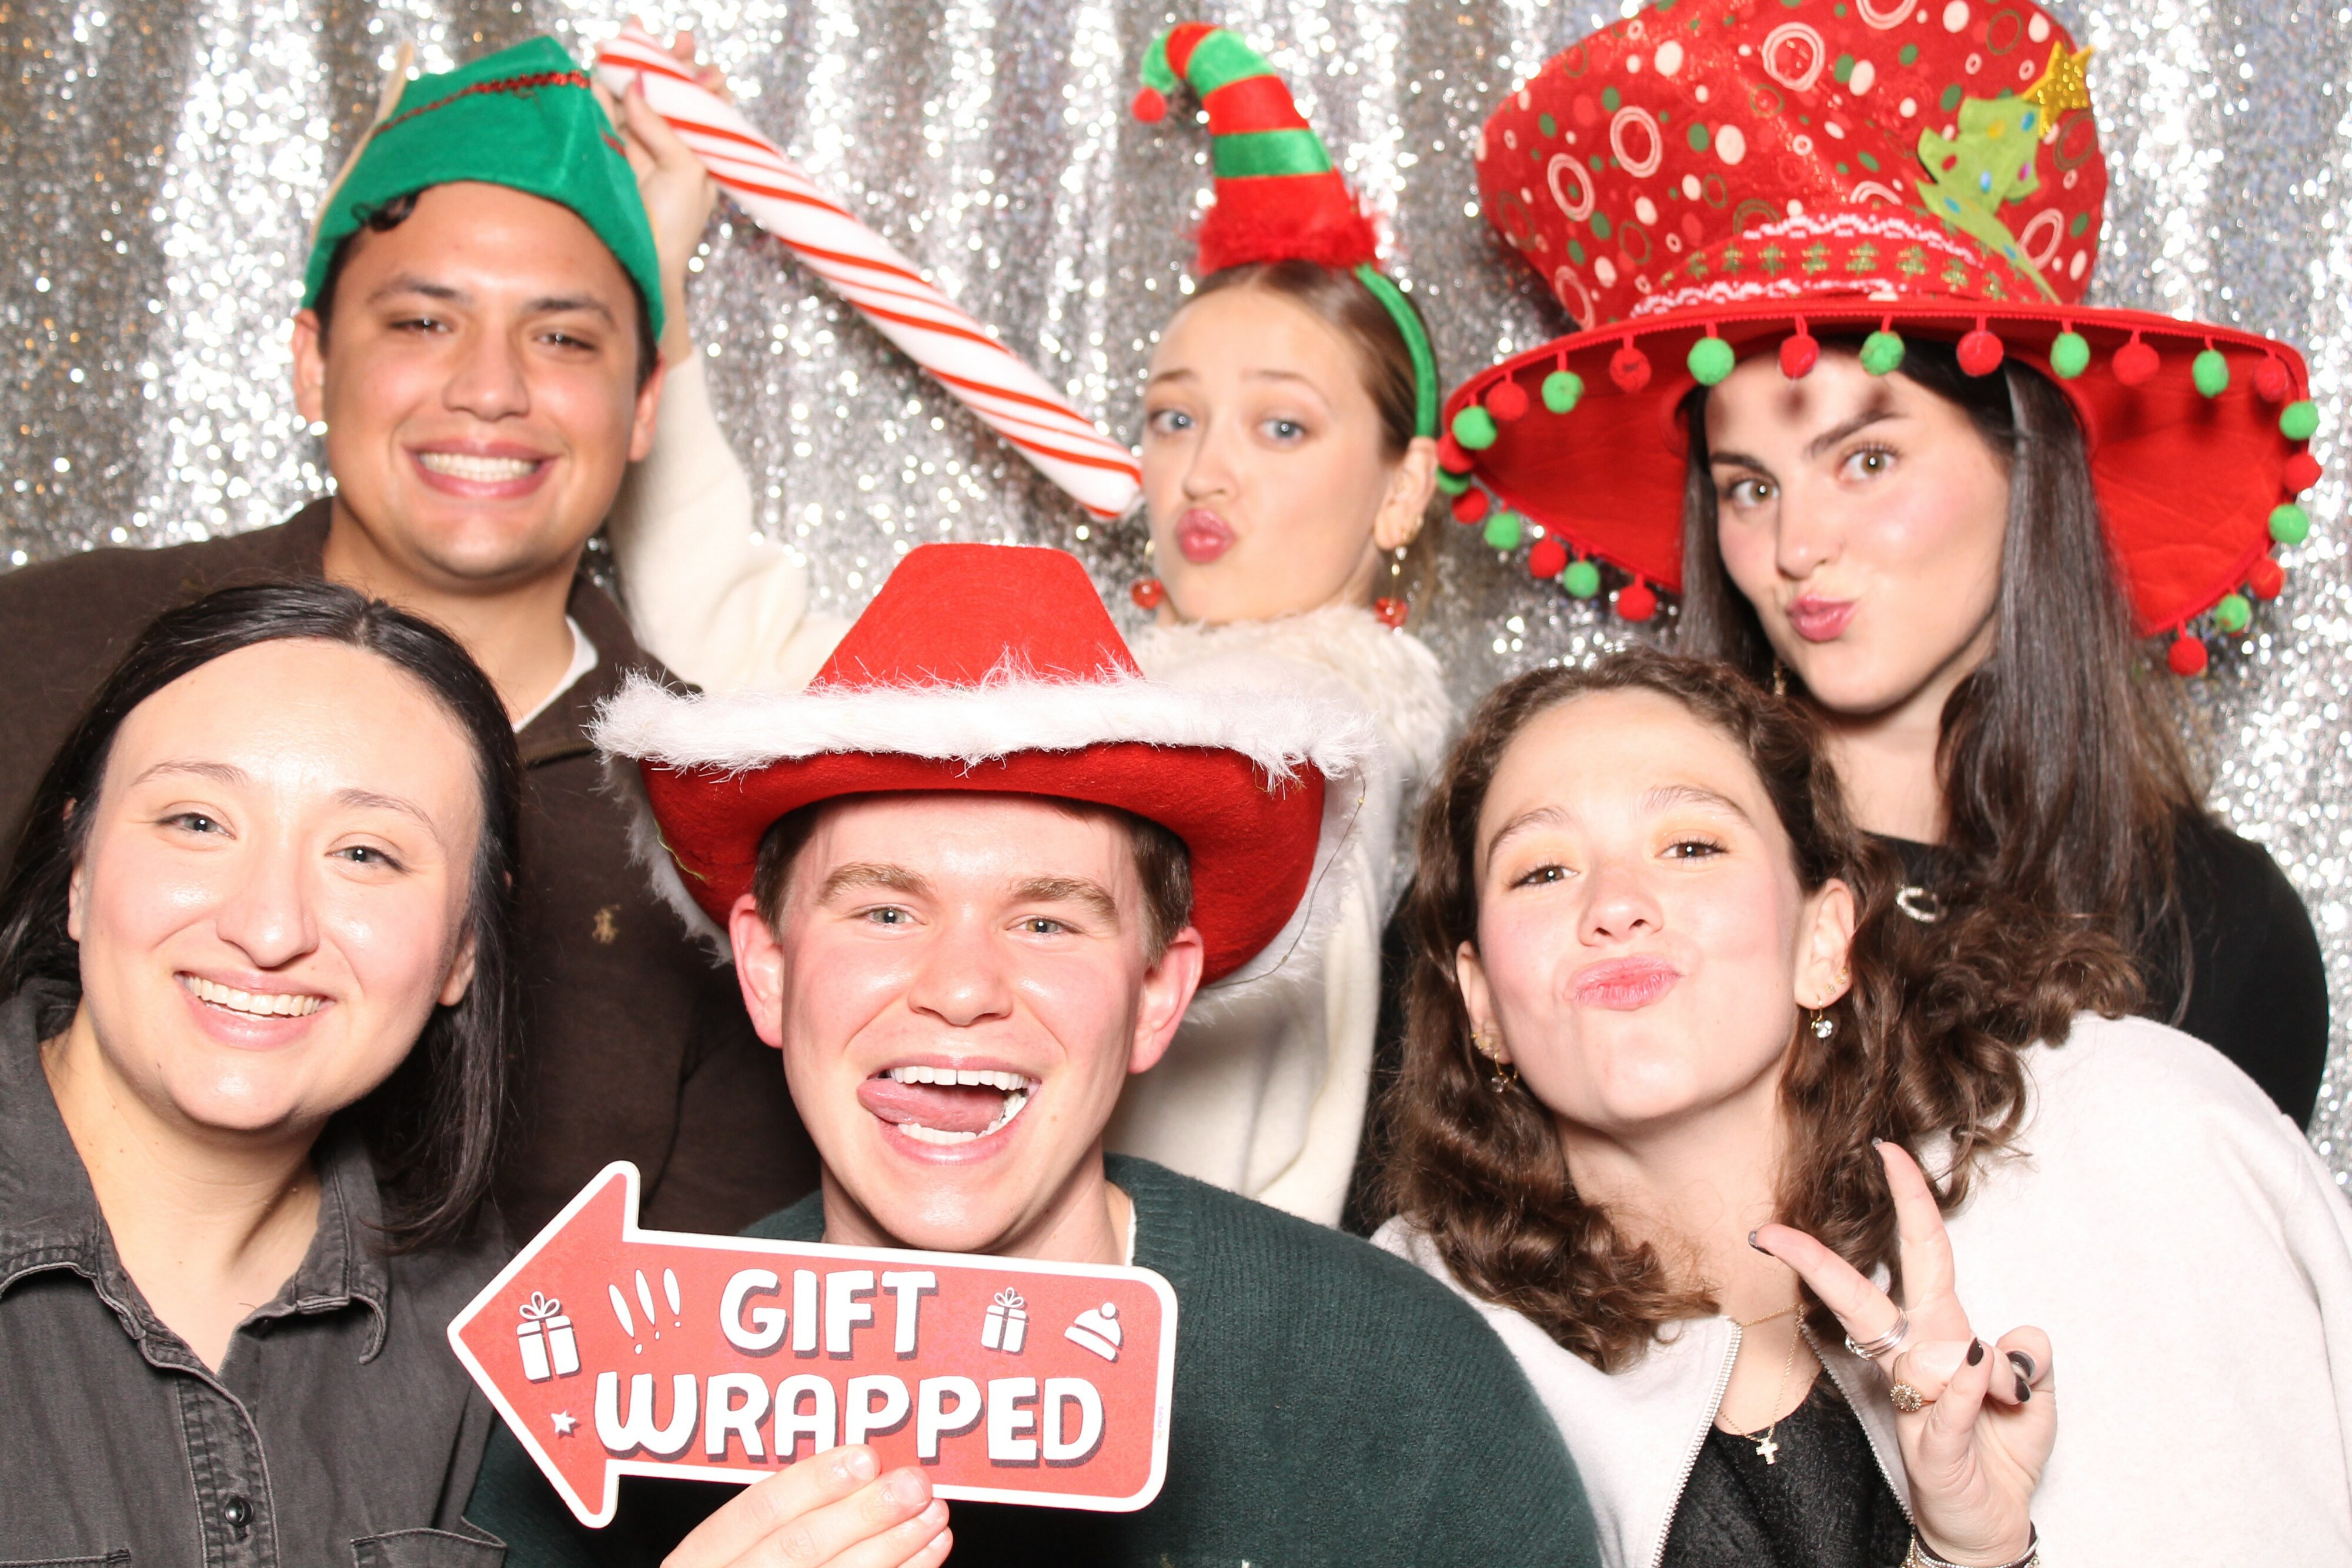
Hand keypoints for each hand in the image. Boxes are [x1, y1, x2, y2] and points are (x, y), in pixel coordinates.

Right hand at [597, 21, 725, 360]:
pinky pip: (597, 114)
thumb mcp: (686, 170)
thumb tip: (637, 82)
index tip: (690, 47)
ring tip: (631, 36)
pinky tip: (603, 69)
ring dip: (624, 65)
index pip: (692, 102)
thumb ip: (665, 125)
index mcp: (691, 149)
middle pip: (657, 91)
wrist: (643, 263)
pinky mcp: (602, 154)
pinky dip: (597, 90)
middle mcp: (661, 144)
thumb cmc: (676, 227)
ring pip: (624, 96)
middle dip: (659, 59)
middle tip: (660, 32)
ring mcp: (630, 147)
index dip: (692, 73)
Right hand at [662, 1444, 950, 1567]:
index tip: (866, 1457)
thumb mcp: (734, 1549)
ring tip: (934, 1514)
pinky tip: (927, 1553)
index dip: (811, 1482)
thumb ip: (782, 1514)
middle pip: (797, 1549)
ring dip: (893, 1546)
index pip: (754, 1512)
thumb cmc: (746, 1565)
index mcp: (698, 1561)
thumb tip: (860, 1465)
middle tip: (915, 1485)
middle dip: (864, 1514)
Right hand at [1754, 1141, 2052, 1566]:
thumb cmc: (2000, 1453)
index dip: (1910, 1203)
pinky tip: (1976, 1376)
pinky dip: (1964, 1392)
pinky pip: (1950, 1410)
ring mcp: (1923, 1404)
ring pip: (1909, 1350)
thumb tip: (2017, 1334)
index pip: (1924, 1256)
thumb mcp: (2037, 1402)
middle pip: (1869, 1297)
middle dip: (1820, 1263)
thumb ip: (2033, 1362)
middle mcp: (1923, 1359)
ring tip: (1949, 1356)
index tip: (1888, 1151)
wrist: (1990, 1523)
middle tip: (1772, 1232)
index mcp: (1945, 1333)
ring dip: (1925, 1342)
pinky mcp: (1938, 1449)